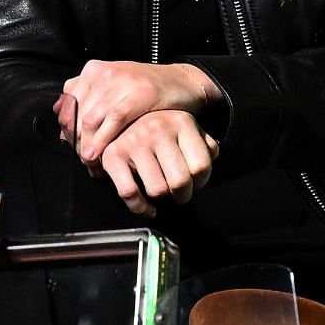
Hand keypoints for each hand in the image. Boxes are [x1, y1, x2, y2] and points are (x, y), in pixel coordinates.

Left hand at [57, 60, 217, 164]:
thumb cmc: (146, 93)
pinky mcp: (141, 92)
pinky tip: (98, 156)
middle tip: (85, 163)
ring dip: (87, 147)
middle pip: (77, 116)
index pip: (67, 106)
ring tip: (92, 165)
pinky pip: (113, 120)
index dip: (67, 132)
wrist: (182, 82)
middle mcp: (103, 73)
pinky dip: (102, 140)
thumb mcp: (113, 94)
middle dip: (77, 144)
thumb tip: (62, 134)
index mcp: (93, 71)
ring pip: (91, 120)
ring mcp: (122, 80)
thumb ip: (87, 108)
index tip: (75, 151)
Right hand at [94, 109, 216, 215]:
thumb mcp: (187, 127)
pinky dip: (140, 208)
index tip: (195, 183)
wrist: (123, 116)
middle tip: (180, 193)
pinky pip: (129, 193)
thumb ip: (204, 143)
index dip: (201, 182)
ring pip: (157, 190)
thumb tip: (212, 158)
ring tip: (163, 191)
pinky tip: (148, 208)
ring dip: (162, 198)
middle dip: (183, 195)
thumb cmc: (162, 127)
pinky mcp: (112, 155)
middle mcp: (158, 129)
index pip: (201, 166)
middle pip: (180, 181)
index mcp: (181, 122)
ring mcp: (134, 142)